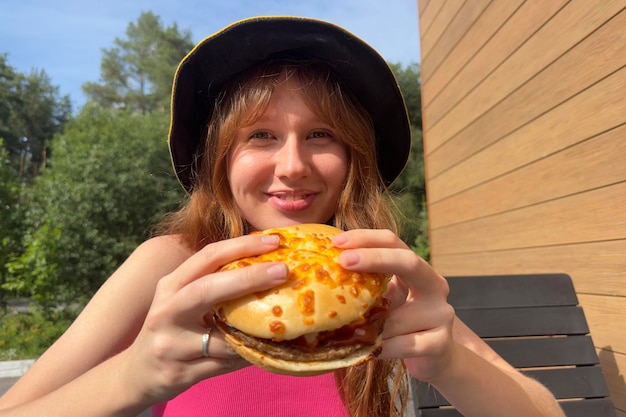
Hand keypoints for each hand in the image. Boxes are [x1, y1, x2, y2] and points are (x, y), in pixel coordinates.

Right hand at [121, 234, 288, 404]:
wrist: (136, 375)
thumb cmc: (171, 328)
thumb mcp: (180, 299)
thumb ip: (213, 282)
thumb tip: (266, 263)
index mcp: (170, 286)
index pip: (207, 257)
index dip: (241, 245)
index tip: (275, 241)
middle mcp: (166, 311)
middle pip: (208, 289)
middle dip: (249, 277)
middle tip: (283, 270)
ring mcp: (170, 345)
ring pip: (223, 338)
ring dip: (256, 332)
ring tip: (284, 322)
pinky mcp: (178, 374)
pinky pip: (224, 365)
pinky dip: (247, 357)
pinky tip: (265, 350)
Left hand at [333, 229, 454, 380]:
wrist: (435, 356)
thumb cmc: (401, 322)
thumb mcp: (386, 299)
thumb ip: (367, 286)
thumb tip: (322, 273)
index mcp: (417, 268)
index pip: (393, 242)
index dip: (366, 238)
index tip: (337, 242)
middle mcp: (434, 285)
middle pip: (408, 262)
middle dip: (374, 258)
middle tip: (343, 260)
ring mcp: (440, 313)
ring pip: (397, 316)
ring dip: (369, 323)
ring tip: (342, 328)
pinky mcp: (440, 342)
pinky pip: (403, 344)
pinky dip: (381, 347)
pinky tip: (365, 349)